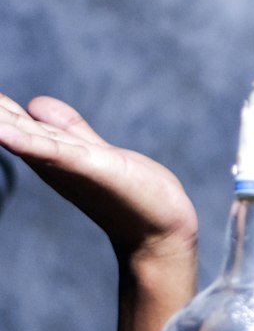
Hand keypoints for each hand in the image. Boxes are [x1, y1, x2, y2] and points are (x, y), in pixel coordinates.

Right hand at [0, 93, 196, 265]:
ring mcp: (66, 163)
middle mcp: (47, 156)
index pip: (4, 115)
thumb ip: (66, 128)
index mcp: (46, 147)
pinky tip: (5, 131)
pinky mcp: (92, 167)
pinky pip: (55, 150)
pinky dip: (29, 140)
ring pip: (19, 136)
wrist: (160, 226)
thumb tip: (35, 103)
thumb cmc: (130, 192)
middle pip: (3, 124)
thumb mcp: (90, 150)